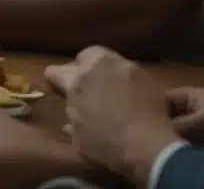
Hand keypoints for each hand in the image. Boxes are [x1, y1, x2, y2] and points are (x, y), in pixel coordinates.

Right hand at [45, 46, 185, 184]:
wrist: (149, 147)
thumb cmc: (106, 145)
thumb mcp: (78, 139)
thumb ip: (72, 122)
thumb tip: (69, 122)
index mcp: (76, 81)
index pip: (54, 71)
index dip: (55, 82)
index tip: (59, 90)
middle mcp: (100, 67)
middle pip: (87, 54)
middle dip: (84, 66)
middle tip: (87, 85)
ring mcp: (127, 69)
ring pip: (112, 61)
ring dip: (109, 73)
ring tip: (112, 91)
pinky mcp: (149, 77)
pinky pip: (133, 74)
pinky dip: (129, 82)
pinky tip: (132, 99)